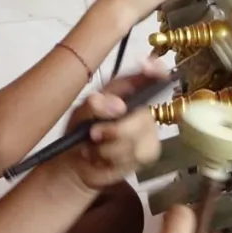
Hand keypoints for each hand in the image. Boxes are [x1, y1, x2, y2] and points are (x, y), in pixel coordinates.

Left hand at [53, 65, 168, 191]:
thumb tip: (118, 105)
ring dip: (110, 149)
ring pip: (138, 140)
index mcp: (125, 91)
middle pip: (144, 116)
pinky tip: (105, 158)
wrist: (76, 164)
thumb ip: (94, 105)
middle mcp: (140, 108)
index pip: (149, 76)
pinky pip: (138, 156)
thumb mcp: (79, 114)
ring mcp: (147, 131)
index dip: (155, 70)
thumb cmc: (79, 133)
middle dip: (117, 130)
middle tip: (94, 134)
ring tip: (95, 148)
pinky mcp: (148, 151)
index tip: (147, 69)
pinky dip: (116, 160)